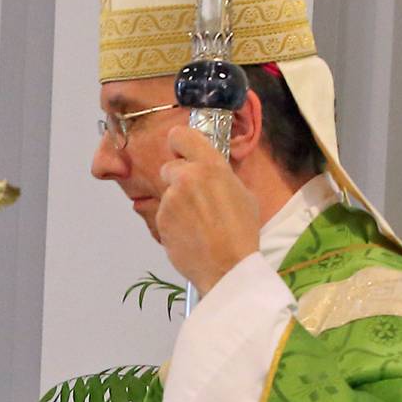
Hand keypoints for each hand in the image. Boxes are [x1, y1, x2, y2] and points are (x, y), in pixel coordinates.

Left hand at [155, 125, 259, 294]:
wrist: (227, 266)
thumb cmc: (240, 231)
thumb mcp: (242, 193)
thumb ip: (220, 176)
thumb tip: (208, 171)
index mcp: (210, 166)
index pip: (180, 135)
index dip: (179, 144)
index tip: (182, 152)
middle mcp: (186, 177)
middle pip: (170, 167)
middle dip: (178, 179)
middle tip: (195, 197)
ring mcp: (170, 199)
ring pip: (168, 194)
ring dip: (178, 204)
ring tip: (198, 223)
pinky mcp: (160, 219)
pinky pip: (164, 214)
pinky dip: (173, 222)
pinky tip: (190, 233)